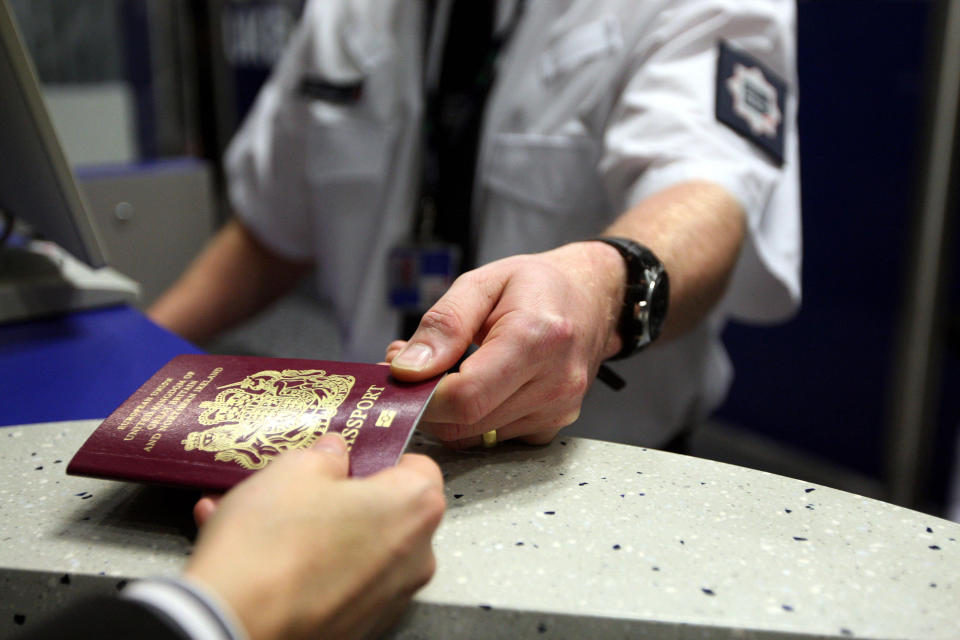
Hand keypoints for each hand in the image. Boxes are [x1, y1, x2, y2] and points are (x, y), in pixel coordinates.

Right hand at [184, 433, 444, 639]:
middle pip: (387, 511)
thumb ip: (325, 455)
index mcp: (413, 507)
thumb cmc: (272, 547)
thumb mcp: (294, 469)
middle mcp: (415, 557)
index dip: (378, 458)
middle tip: (302, 487)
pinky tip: (260, 553)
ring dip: (316, 530)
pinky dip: (307, 566)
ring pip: (355, 547)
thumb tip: (333, 455)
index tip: (346, 458)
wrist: (233, 625)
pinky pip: (337, 581)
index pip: (418, 467)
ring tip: (262, 517)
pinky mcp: (358, 626)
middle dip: (343, 497)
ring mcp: (388, 598)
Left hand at [386, 242, 624, 447]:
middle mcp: (555, 382)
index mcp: (537, 338)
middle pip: (467, 423)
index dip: (422, 394)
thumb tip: (408, 368)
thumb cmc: (538, 285)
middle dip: (427, 402)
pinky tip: (473, 386)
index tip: (400, 374)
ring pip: (476, 436)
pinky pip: (494, 438)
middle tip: (412, 367)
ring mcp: (558, 410)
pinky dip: (472, 419)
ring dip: (447, 412)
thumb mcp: (483, 284)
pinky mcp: (553, 426)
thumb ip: (444, 324)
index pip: (466, 395)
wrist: (593, 298)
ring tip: (444, 370)